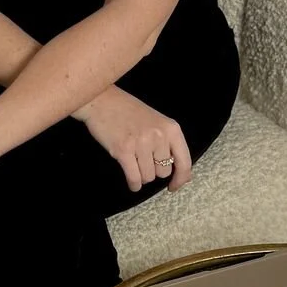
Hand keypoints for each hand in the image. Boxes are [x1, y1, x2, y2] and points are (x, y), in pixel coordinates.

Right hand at [73, 86, 191, 193]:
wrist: (102, 100)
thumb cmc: (128, 111)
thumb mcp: (157, 122)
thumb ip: (170, 145)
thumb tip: (185, 175)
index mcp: (171, 128)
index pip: (184, 162)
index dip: (181, 179)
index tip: (173, 186)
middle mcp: (159, 136)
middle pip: (163, 172)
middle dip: (154, 172)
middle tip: (143, 161)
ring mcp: (141, 143)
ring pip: (148, 177)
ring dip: (141, 176)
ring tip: (134, 165)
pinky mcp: (123, 150)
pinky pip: (134, 178)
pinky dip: (134, 184)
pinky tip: (132, 183)